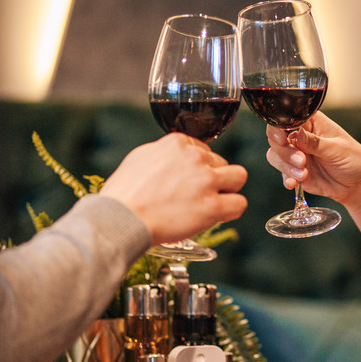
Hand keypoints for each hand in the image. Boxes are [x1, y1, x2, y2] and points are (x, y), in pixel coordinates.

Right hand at [100, 133, 247, 244]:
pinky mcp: (212, 206)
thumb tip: (177, 159)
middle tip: (196, 196)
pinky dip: (232, 210)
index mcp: (178, 142)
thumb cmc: (124, 194)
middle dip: (212, 179)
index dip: (197, 169)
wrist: (120, 219)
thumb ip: (165, 154)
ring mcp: (205, 181)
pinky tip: (219, 215)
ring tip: (212, 203)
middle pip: (221, 163)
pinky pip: (240, 203)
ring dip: (228, 190)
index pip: (204, 150)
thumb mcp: (141, 158)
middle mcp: (195, 158)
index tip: (187, 182)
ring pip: (238, 177)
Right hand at [265, 111, 360, 209]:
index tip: (283, 139)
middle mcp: (299, 136)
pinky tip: (294, 183)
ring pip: (276, 156)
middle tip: (301, 161)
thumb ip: (315, 143)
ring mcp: (295, 154)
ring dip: (286, 166)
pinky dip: (286, 179)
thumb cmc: (353, 159)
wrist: (357, 184)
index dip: (279, 128)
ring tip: (303, 174)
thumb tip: (297, 134)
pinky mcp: (295, 172)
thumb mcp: (337, 149)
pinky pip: (283, 174)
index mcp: (311, 122)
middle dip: (285, 151)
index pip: (287, 119)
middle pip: (276, 138)